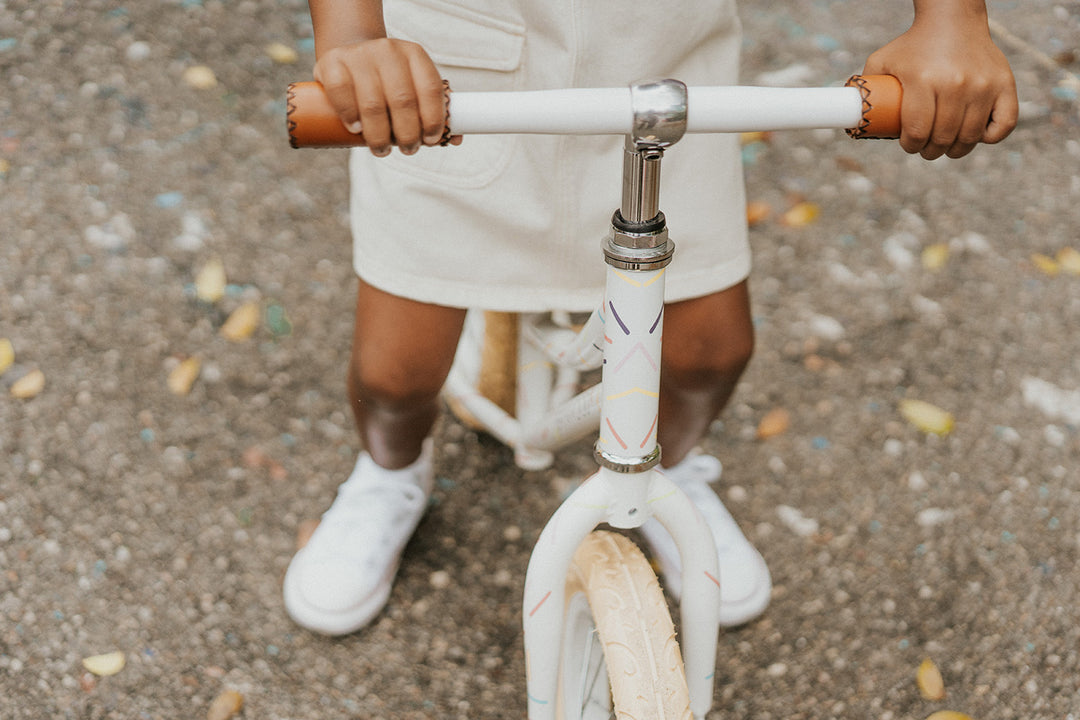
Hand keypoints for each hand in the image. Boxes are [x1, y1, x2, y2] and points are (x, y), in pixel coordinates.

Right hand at [314, 38, 455, 156]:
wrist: (349, 55)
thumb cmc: (387, 81)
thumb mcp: (411, 85)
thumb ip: (431, 109)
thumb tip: (455, 139)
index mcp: (414, 55)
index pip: (430, 88)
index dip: (434, 119)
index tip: (430, 140)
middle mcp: (388, 50)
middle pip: (403, 100)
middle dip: (408, 133)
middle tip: (408, 149)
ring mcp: (359, 55)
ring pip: (373, 103)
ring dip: (379, 135)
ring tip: (382, 150)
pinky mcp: (332, 63)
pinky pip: (341, 92)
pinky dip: (350, 115)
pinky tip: (356, 130)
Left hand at [863, 10, 1017, 158]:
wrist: (952, 19)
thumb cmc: (912, 46)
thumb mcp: (882, 62)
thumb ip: (865, 89)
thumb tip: (850, 120)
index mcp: (923, 80)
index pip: (918, 131)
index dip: (911, 146)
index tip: (908, 145)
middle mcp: (956, 84)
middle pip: (943, 138)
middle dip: (930, 151)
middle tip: (926, 148)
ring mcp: (983, 85)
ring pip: (970, 137)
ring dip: (956, 150)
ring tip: (946, 145)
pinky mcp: (1005, 85)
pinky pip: (1003, 126)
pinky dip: (989, 138)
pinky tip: (976, 135)